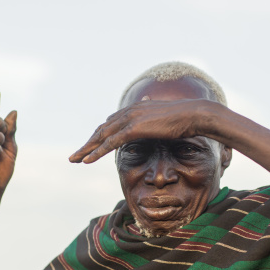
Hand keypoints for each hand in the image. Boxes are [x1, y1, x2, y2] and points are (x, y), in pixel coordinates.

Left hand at [69, 99, 224, 162]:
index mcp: (135, 109)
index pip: (111, 124)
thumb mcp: (167, 119)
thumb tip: (157, 121)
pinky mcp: (134, 128)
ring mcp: (130, 119)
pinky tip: (87, 161)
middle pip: (102, 130)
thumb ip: (156, 119)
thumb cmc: (185, 119)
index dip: (100, 136)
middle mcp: (129, 112)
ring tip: (74, 160)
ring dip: (86, 149)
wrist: (194, 115)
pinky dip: (97, 152)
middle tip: (75, 156)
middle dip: (88, 143)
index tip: (91, 146)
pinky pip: (110, 143)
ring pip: (101, 136)